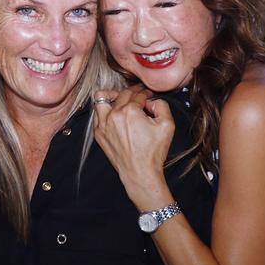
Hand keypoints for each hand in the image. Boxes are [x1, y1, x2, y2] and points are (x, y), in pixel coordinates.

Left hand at [93, 87, 175, 209]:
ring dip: (112, 95)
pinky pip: (97, 114)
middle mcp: (114, 115)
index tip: (148, 94)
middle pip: (123, 94)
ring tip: (120, 97)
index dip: (145, 92)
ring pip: (102, 98)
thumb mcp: (167, 125)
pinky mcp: (99, 134)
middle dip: (133, 91)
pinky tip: (114, 112)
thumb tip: (151, 101)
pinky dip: (105, 109)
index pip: (138, 94)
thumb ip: (161, 105)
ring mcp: (103, 124)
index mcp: (130, 111)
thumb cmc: (153, 152)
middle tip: (139, 94)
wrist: (140, 172)